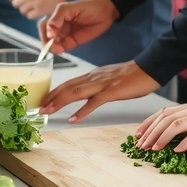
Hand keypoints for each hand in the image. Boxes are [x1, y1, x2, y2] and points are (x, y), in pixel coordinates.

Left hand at [6, 0, 66, 18]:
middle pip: (14, 3)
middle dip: (20, 3)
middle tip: (28, 2)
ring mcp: (34, 1)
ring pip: (21, 10)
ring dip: (27, 9)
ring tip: (35, 5)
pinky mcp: (40, 10)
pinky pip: (29, 16)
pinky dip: (33, 14)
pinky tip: (39, 9)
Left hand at [39, 60, 158, 122]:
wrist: (148, 68)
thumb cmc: (131, 76)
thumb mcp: (109, 79)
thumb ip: (96, 84)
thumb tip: (85, 93)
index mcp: (92, 76)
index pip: (68, 83)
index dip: (54, 91)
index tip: (43, 100)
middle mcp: (93, 78)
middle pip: (67, 87)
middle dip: (51, 97)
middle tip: (38, 107)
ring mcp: (102, 84)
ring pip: (76, 92)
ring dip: (59, 102)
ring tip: (47, 111)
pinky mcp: (112, 91)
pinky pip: (95, 102)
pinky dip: (83, 110)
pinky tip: (74, 119)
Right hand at [40, 0, 118, 53]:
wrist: (107, 12)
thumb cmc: (88, 6)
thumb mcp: (71, 8)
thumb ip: (58, 18)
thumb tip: (49, 32)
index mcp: (56, 15)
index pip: (44, 25)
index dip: (44, 32)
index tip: (50, 37)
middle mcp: (59, 25)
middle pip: (46, 35)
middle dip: (46, 42)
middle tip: (50, 47)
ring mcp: (65, 34)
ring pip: (53, 43)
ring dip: (52, 47)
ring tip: (58, 49)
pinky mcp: (73, 42)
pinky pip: (63, 47)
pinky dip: (60, 50)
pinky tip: (62, 50)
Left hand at [134, 93, 186, 151]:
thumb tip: (179, 138)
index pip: (164, 112)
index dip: (149, 122)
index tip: (138, 134)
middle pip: (166, 118)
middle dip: (151, 132)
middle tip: (140, 145)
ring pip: (177, 124)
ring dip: (162, 137)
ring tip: (153, 148)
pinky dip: (184, 142)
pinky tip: (177, 150)